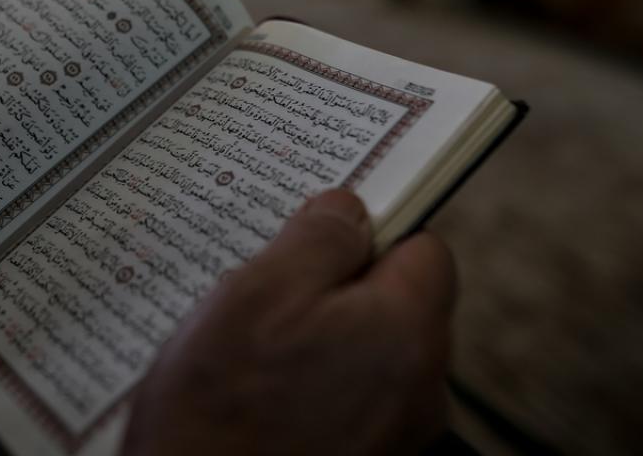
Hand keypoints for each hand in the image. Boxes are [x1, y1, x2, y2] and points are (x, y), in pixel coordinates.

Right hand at [123, 190, 456, 455]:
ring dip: (322, 341)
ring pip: (368, 352)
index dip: (372, 231)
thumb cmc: (218, 413)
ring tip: (255, 354)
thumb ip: (319, 238)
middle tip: (270, 297)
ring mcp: (396, 432)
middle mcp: (420, 389)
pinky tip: (260, 396)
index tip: (324, 233)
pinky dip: (315, 388)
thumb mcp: (258, 292)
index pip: (424, 248)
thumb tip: (349, 210)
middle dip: (339, 290)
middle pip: (396, 304)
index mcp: (407, 332)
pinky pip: (351, 399)